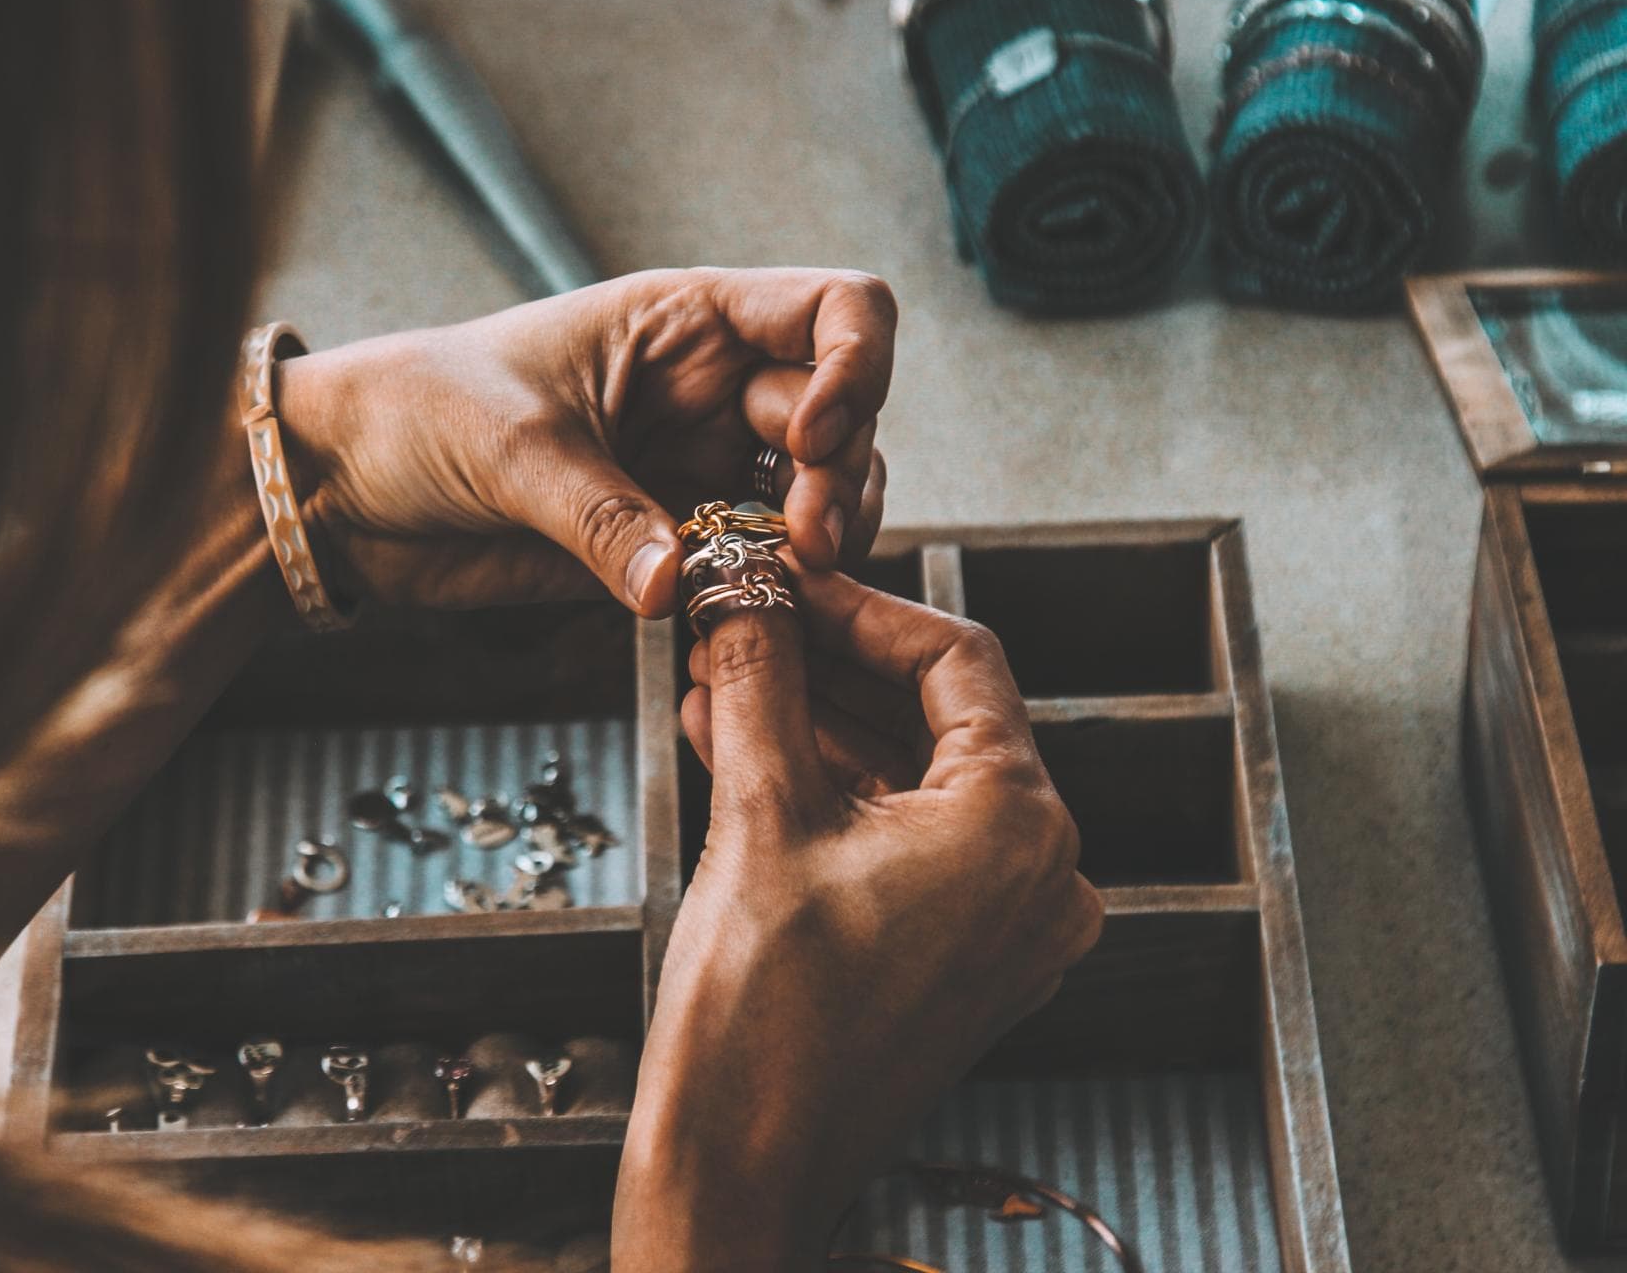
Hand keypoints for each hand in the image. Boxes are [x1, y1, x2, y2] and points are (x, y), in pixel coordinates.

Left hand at [275, 268, 892, 613]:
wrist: (346, 488)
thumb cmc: (414, 414)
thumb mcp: (508, 447)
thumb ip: (599, 515)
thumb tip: (677, 584)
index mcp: (685, 322)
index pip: (834, 310)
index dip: (856, 366)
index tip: (812, 435)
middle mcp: (712, 387)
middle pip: (846, 413)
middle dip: (840, 476)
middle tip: (800, 541)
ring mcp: (701, 464)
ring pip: (823, 493)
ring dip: (827, 535)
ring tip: (784, 577)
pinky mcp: (677, 540)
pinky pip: (763, 561)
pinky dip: (781, 585)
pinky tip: (755, 608)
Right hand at [612, 570, 1103, 1272]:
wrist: (741, 1176)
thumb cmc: (759, 1020)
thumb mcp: (758, 816)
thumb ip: (760, 681)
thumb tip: (743, 592)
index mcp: (1019, 828)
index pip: (956, 662)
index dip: (860, 607)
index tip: (782, 580)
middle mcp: (1040, 875)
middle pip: (936, 718)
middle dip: (828, 666)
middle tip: (741, 623)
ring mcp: (1008, 925)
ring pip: (913, 780)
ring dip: (817, 726)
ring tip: (717, 682)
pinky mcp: (965, 958)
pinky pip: (907, 842)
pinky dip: (833, 795)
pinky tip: (742, 748)